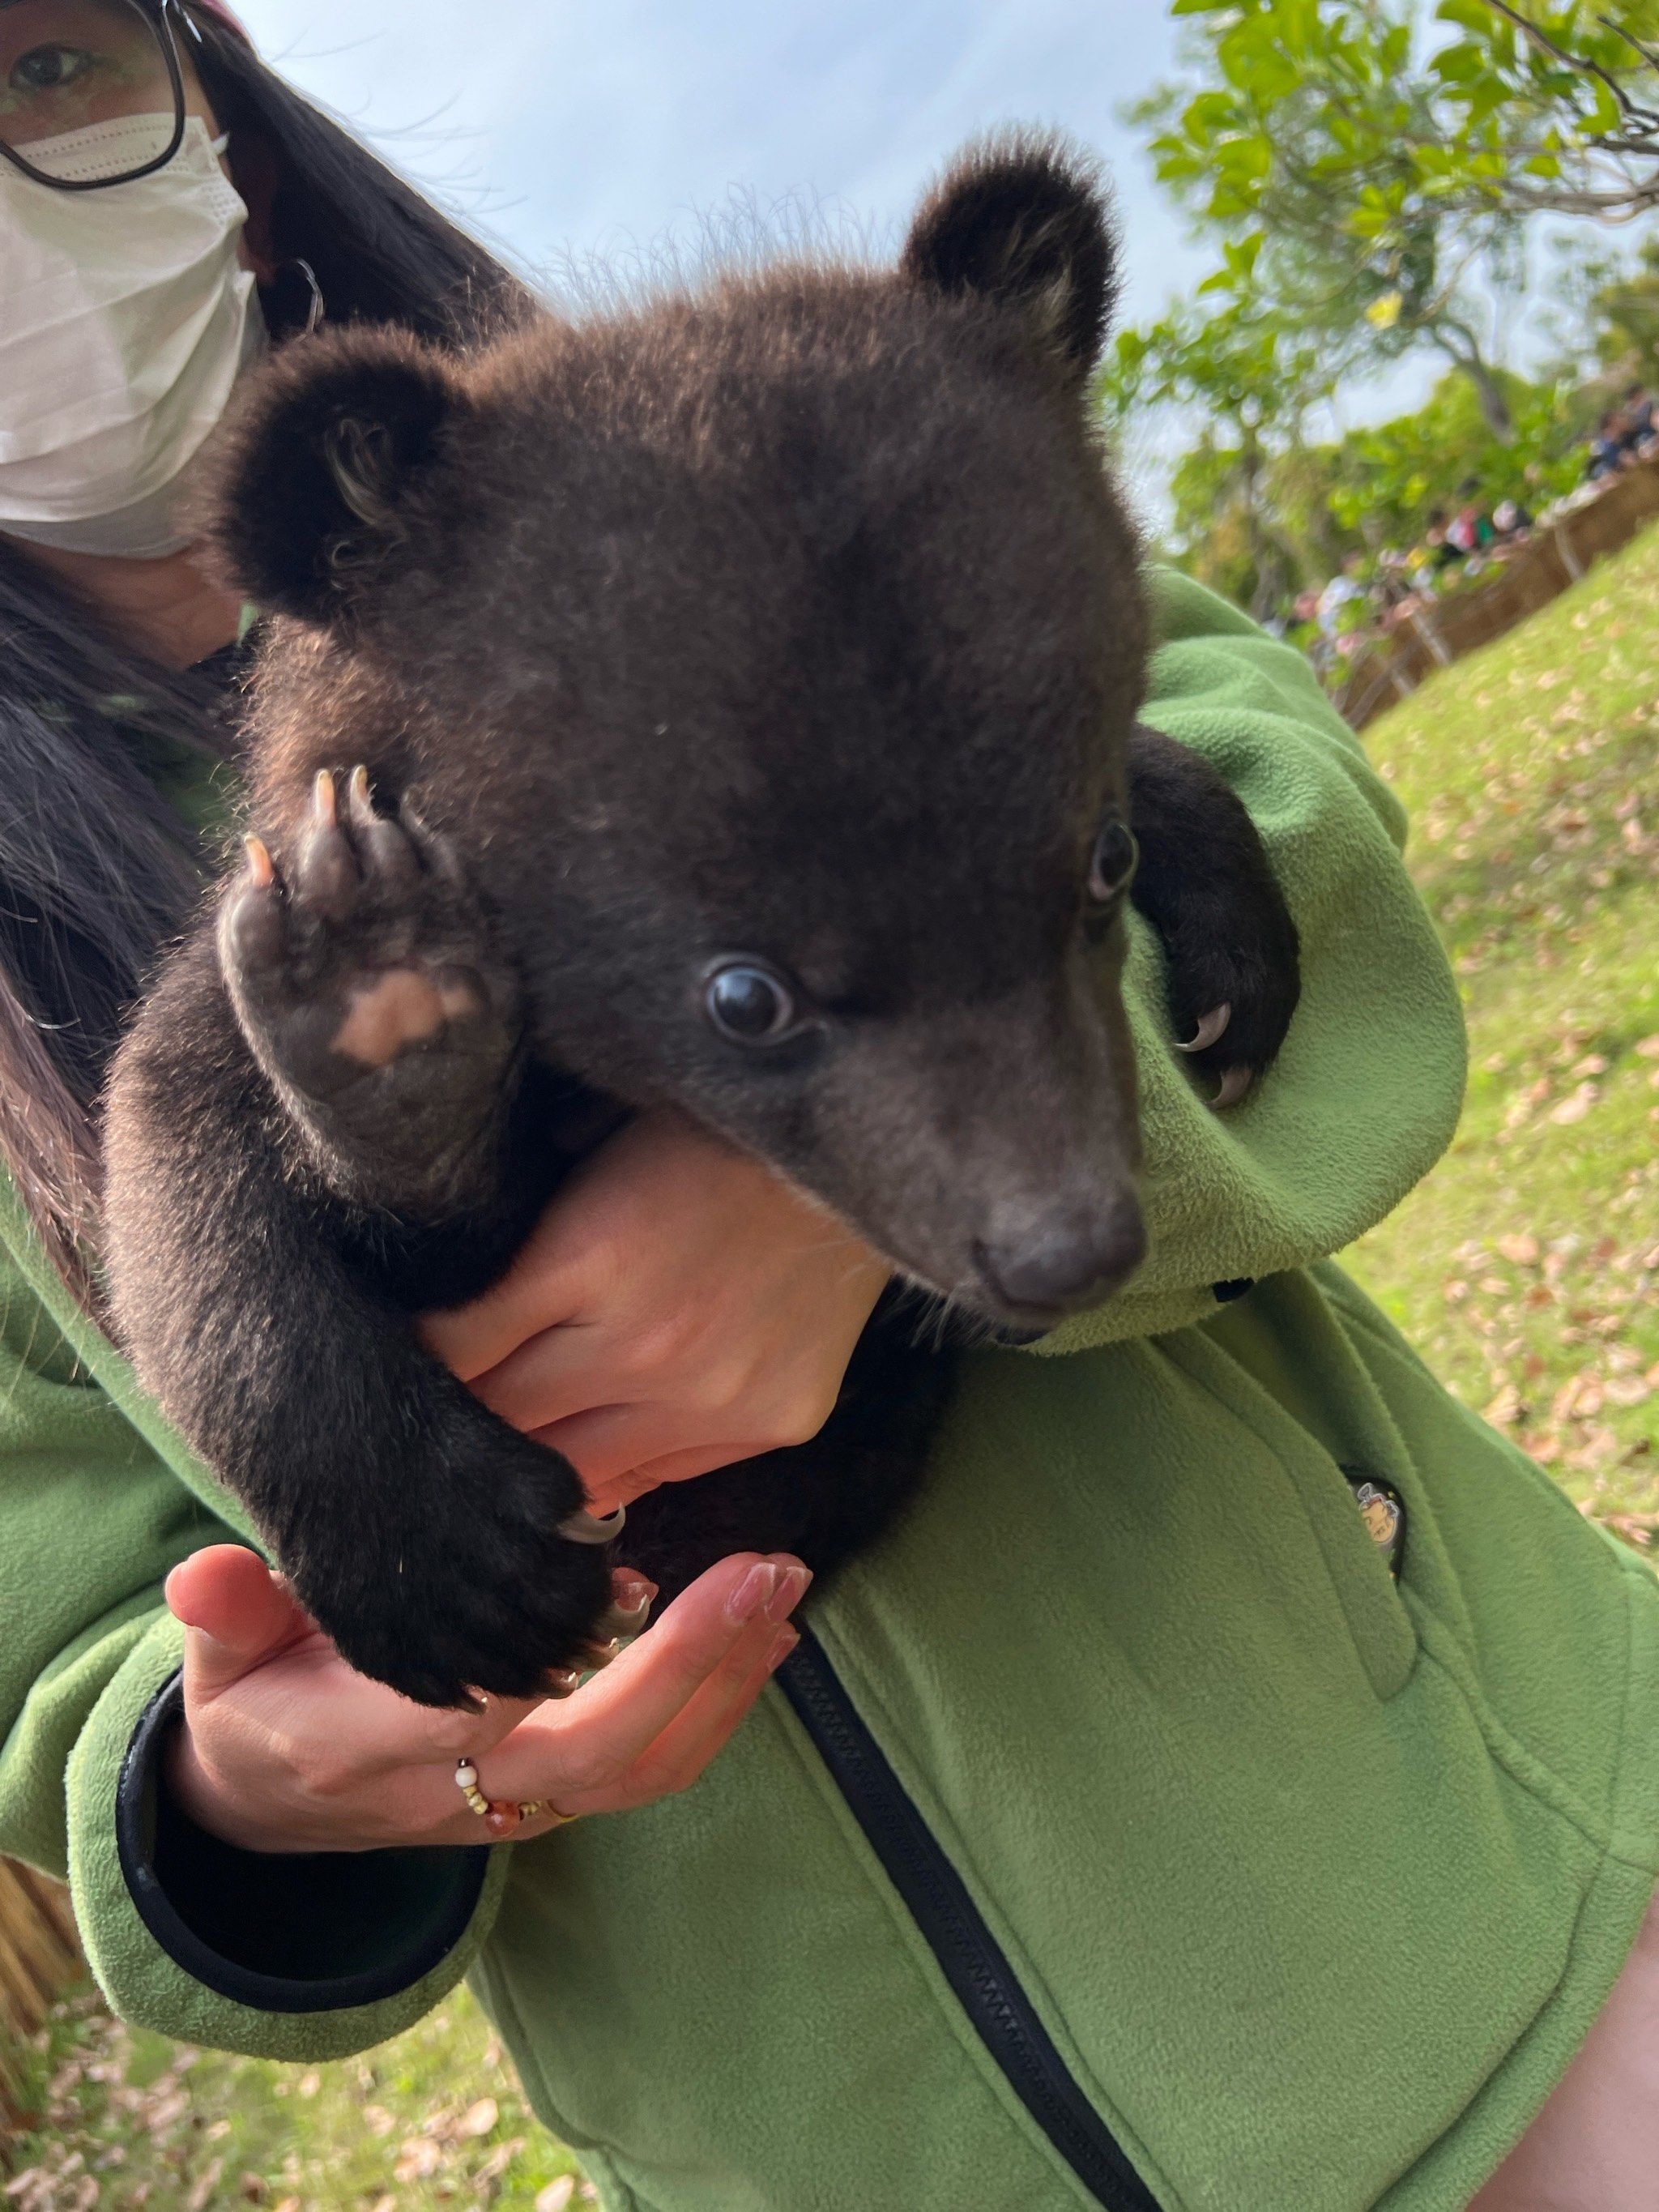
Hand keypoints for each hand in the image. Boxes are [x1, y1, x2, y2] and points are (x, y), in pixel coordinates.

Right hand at [163, 1543, 810, 1853]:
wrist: (278, 1807)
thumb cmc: (257, 1704)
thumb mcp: (220, 1659)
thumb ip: (226, 1613)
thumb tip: (200, 1571)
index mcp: (366, 1746)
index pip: (468, 1714)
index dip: (548, 1661)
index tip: (619, 1576)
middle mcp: (456, 1791)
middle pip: (591, 1748)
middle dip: (686, 1665)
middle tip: (759, 1572)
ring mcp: (518, 1802)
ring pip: (642, 1769)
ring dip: (727, 1682)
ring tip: (785, 1590)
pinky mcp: (559, 1796)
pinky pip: (654, 1769)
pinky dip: (722, 1705)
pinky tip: (769, 1635)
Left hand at [420, 1110, 889, 1515]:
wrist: (864, 1138)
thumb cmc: (714, 1126)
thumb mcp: (594, 1147)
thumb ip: (522, 1226)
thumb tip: (439, 1280)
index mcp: (588, 1256)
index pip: (453, 1350)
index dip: (417, 1359)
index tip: (403, 1357)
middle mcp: (645, 1344)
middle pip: (504, 1422)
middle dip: (468, 1414)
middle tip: (448, 1407)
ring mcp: (714, 1395)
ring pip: (575, 1473)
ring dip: (537, 1454)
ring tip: (519, 1436)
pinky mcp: (771, 1421)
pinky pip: (658, 1476)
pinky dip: (617, 1460)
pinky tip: (601, 1430)